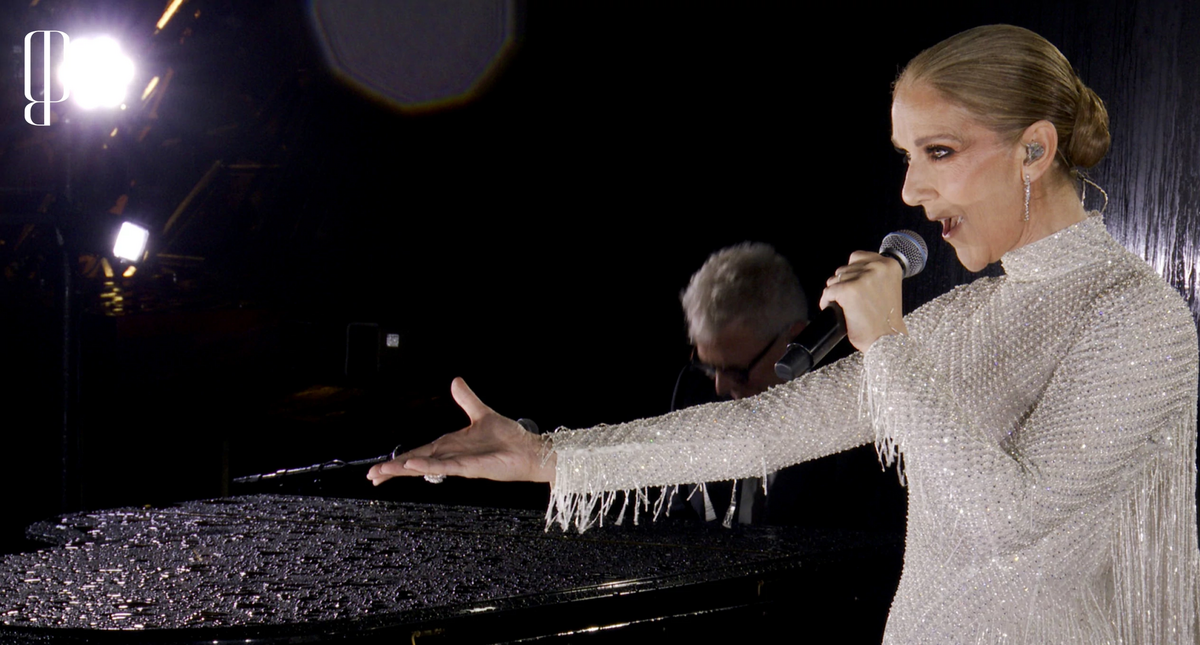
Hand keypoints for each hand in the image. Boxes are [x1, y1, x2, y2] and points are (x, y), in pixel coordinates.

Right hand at [367, 377, 555, 485]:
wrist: (529, 449)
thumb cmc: (509, 437)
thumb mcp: (482, 412)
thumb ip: (466, 399)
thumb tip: (455, 381)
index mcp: (450, 445)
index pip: (418, 453)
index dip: (399, 460)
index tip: (379, 469)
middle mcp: (451, 456)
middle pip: (415, 463)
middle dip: (393, 470)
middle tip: (371, 476)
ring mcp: (459, 463)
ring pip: (425, 466)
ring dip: (403, 469)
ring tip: (382, 473)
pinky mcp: (470, 467)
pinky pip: (445, 466)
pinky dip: (428, 465)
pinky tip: (413, 466)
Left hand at [819, 251, 905, 351]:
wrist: (887, 338)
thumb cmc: (886, 318)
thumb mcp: (888, 286)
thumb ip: (873, 275)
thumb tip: (849, 270)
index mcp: (889, 265)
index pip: (857, 257)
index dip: (852, 272)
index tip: (854, 284)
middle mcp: (877, 267)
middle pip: (844, 269)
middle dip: (843, 283)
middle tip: (851, 300)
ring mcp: (862, 278)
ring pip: (834, 280)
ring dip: (835, 293)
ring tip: (845, 306)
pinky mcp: (848, 290)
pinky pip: (828, 292)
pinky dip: (827, 302)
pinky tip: (835, 310)